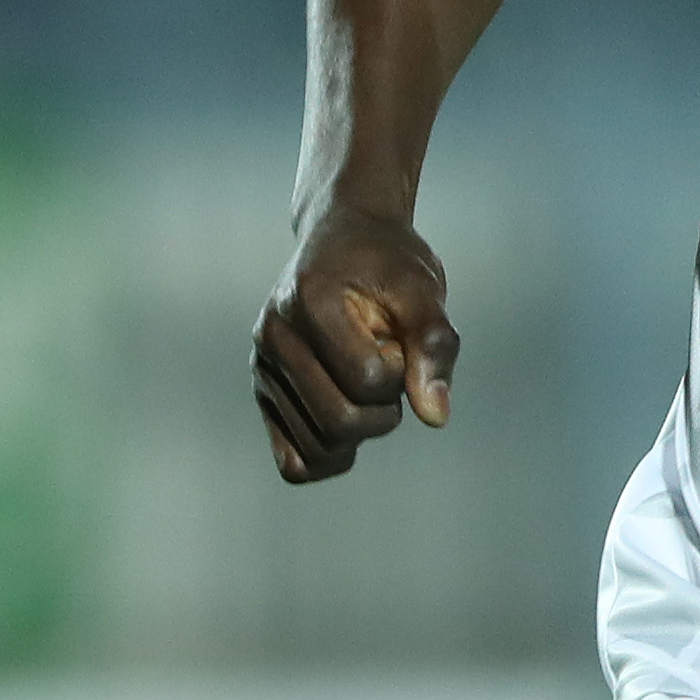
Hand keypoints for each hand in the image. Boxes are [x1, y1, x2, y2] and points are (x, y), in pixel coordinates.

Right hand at [254, 203, 460, 483]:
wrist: (344, 238)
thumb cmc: (388, 260)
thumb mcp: (422, 288)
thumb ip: (434, 347)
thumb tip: (435, 417)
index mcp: (309, 301)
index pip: (368, 380)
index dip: (403, 372)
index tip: (401, 340)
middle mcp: (274, 337)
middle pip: (338, 422)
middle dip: (386, 410)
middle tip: (391, 368)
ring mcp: (264, 368)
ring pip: (317, 449)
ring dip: (362, 432)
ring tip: (367, 384)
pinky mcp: (266, 392)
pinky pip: (293, 461)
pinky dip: (329, 458)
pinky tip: (352, 427)